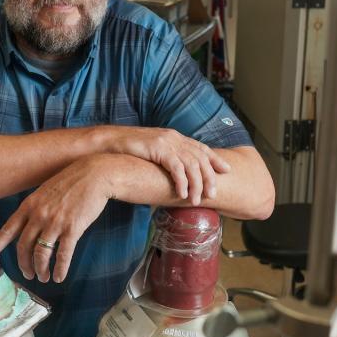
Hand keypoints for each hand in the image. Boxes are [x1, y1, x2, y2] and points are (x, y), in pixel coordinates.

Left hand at [0, 154, 117, 283]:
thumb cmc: (70, 183)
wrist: (93, 175)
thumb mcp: (44, 191)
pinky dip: (60, 269)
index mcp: (29, 206)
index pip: (7, 230)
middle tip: (28, 274)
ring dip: (41, 269)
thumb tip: (27, 226)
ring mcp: (55, 222)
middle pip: (24, 247)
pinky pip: (63, 254)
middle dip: (24, 264)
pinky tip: (59, 276)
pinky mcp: (73, 228)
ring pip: (41, 253)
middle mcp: (38, 215)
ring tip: (43, 277)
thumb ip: (34, 208)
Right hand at [105, 127, 229, 204]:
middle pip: (200, 158)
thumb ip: (167, 158)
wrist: (110, 143)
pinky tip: (183, 193)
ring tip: (197, 200)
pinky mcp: (158, 148)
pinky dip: (182, 182)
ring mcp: (167, 142)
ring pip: (191, 164)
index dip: (215, 159)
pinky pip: (176, 167)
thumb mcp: (154, 152)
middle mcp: (174, 138)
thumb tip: (177, 173)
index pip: (201, 148)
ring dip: (196, 184)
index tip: (227, 170)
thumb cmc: (130, 151)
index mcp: (175, 137)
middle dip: (209, 177)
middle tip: (213, 194)